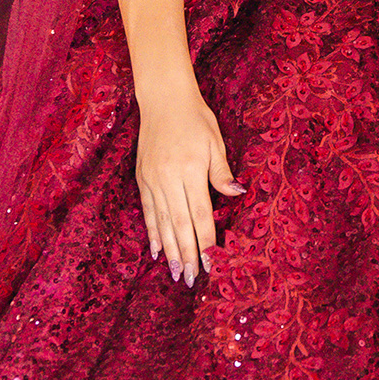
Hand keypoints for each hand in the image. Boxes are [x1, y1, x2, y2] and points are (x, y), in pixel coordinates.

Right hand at [135, 82, 243, 285]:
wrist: (163, 98)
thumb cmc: (195, 118)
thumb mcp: (214, 141)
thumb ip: (221, 171)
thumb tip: (236, 194)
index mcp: (189, 170)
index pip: (200, 216)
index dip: (206, 243)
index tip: (212, 265)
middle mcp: (168, 179)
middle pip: (179, 225)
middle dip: (187, 255)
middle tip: (192, 280)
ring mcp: (152, 180)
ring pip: (162, 223)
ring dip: (169, 250)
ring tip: (176, 273)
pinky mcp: (142, 178)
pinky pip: (148, 211)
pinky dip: (152, 233)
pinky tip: (156, 251)